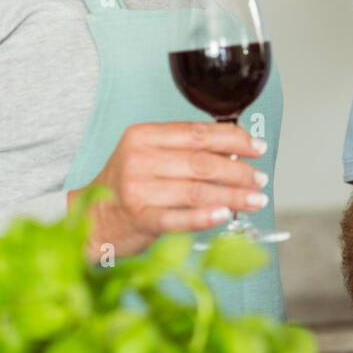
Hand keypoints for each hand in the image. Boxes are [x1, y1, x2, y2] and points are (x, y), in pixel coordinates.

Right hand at [67, 120, 268, 257]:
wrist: (92, 218)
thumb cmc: (129, 185)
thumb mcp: (150, 155)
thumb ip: (186, 149)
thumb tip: (236, 149)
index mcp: (143, 136)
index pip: (198, 133)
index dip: (234, 139)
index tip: (257, 148)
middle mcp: (138, 159)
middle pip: (202, 162)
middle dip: (239, 171)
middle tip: (260, 179)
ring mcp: (138, 189)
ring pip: (197, 191)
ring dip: (233, 196)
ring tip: (255, 199)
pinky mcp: (140, 219)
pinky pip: (179, 218)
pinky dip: (205, 217)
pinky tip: (225, 215)